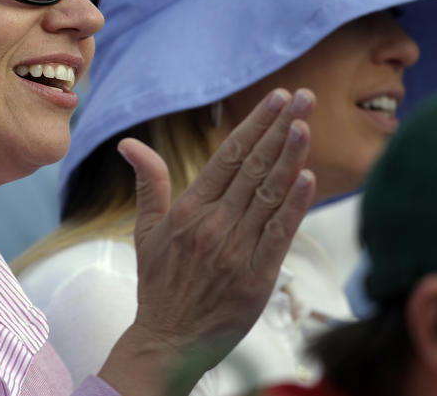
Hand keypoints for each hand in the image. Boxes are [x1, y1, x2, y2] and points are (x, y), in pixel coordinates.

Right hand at [99, 89, 315, 395]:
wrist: (168, 339)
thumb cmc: (159, 282)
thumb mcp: (146, 229)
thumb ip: (148, 182)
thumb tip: (128, 143)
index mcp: (188, 209)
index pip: (227, 156)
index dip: (254, 125)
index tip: (277, 99)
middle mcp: (212, 224)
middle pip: (252, 167)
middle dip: (280, 128)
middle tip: (304, 97)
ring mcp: (235, 249)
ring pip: (268, 195)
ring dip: (290, 157)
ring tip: (307, 124)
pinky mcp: (256, 276)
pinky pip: (279, 234)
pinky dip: (294, 205)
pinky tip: (308, 177)